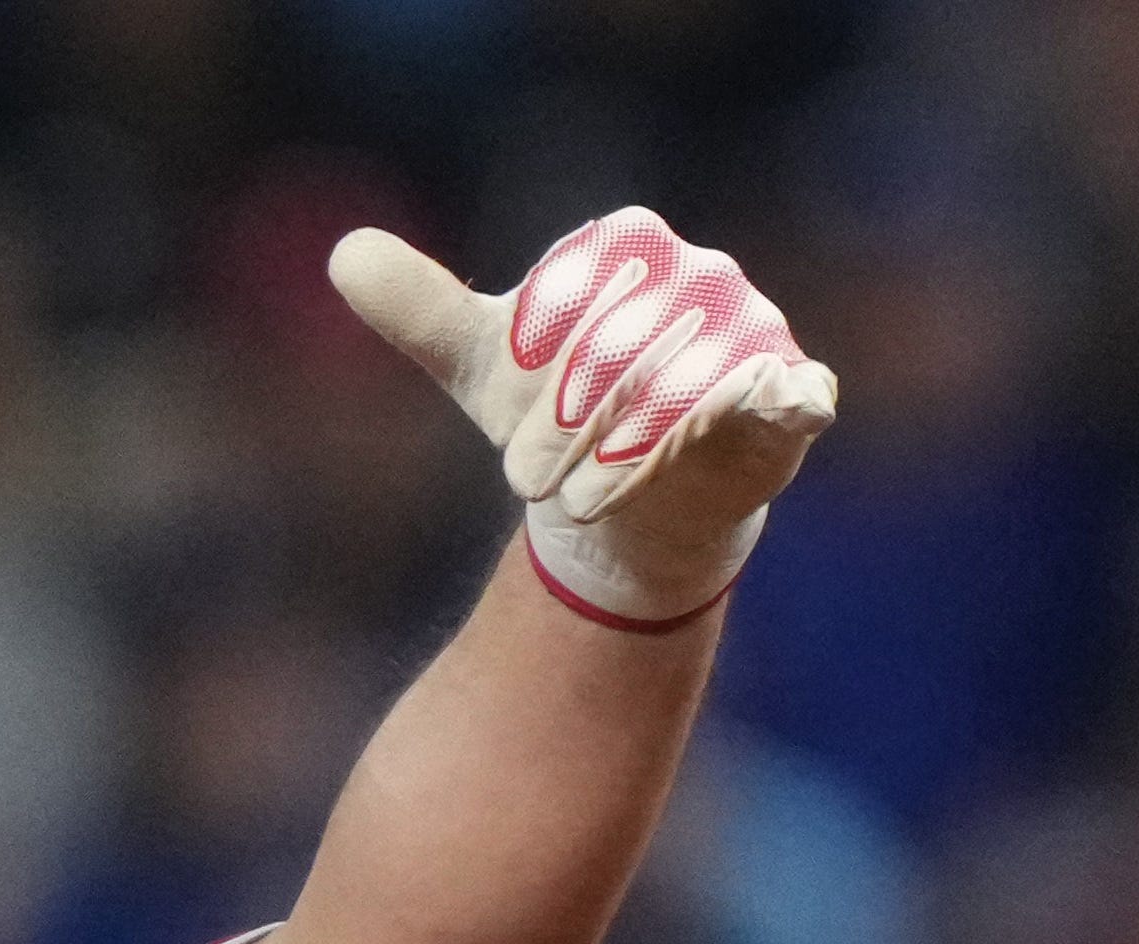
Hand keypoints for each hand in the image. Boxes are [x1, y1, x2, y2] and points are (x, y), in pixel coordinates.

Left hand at [329, 208, 836, 629]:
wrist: (630, 494)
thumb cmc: (560, 415)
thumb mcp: (482, 369)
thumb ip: (421, 312)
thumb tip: (346, 255)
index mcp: (626, 245)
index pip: (574, 299)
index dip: (533, 373)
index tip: (503, 431)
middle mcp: (699, 273)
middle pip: (626, 345)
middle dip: (568, 424)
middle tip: (527, 484)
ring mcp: (753, 327)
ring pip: (690, 384)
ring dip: (628, 451)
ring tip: (581, 502)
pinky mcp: (793, 387)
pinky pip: (788, 388)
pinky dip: (775, 398)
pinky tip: (756, 413)